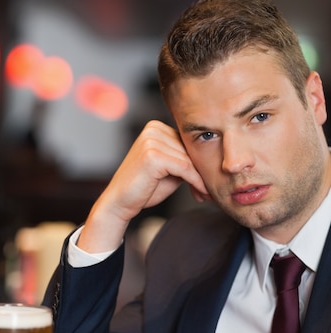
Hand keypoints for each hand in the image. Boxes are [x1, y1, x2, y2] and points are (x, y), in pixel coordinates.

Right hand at [78, 120, 210, 252]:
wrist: (120, 203)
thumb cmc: (144, 188)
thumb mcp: (169, 169)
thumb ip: (184, 159)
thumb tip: (213, 158)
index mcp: (156, 128)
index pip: (187, 143)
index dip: (198, 163)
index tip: (207, 182)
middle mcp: (153, 130)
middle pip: (190, 150)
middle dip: (201, 172)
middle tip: (209, 192)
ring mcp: (151, 141)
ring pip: (189, 159)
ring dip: (200, 179)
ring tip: (205, 194)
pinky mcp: (153, 156)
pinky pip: (185, 168)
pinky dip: (196, 181)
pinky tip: (201, 192)